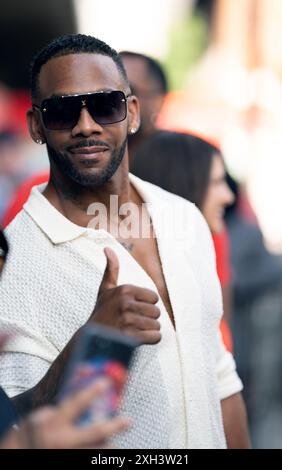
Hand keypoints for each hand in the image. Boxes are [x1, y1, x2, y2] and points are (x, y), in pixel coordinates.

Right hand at [1, 380, 129, 448]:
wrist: (20, 456)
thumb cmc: (30, 437)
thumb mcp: (38, 418)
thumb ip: (58, 407)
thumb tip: (75, 390)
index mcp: (55, 425)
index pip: (76, 404)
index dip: (92, 392)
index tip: (105, 382)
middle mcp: (64, 442)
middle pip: (96, 432)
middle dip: (115, 425)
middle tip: (128, 420)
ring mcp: (70, 455)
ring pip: (99, 450)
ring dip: (109, 444)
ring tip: (116, 441)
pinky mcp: (74, 463)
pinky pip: (92, 459)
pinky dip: (100, 453)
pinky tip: (106, 448)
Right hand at [91, 247, 160, 344]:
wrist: (91, 340)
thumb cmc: (102, 313)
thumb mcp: (105, 289)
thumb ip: (111, 269)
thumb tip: (107, 248)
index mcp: (125, 289)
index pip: (154, 298)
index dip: (145, 305)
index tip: (131, 309)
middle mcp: (126, 303)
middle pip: (157, 312)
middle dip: (147, 318)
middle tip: (131, 322)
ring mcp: (128, 320)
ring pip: (157, 325)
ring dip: (147, 330)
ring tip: (133, 330)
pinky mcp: (130, 337)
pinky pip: (156, 337)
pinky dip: (150, 340)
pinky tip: (137, 339)